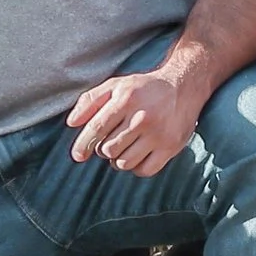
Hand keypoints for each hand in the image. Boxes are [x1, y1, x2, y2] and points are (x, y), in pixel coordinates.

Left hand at [67, 70, 199, 176]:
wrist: (184, 85)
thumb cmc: (144, 88)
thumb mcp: (116, 85)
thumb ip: (90, 101)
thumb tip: (71, 124)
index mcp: (126, 99)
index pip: (96, 128)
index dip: (83, 144)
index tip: (78, 155)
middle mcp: (142, 117)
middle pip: (108, 149)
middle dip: (105, 149)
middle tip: (113, 140)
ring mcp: (158, 134)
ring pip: (125, 163)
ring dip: (120, 159)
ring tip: (125, 147)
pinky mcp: (171, 147)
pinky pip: (144, 170)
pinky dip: (137, 167)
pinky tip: (139, 154)